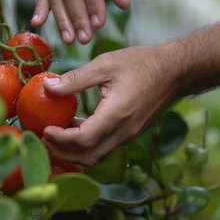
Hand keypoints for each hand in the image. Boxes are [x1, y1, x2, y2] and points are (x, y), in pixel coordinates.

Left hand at [40, 45, 177, 166]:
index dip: (60, 140)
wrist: (176, 71)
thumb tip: (48, 86)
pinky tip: (78, 126)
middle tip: (44, 138)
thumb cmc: (142, 63)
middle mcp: (125, 131)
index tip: (44, 129)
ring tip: (57, 134)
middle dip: (63, 152)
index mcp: (117, 114)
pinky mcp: (133, 133)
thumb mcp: (106, 64)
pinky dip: (88, 144)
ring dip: (75, 151)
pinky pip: (106, 147)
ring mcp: (130, 135)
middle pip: (88, 156)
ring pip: (97, 155)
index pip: (83, 140)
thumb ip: (76, 78)